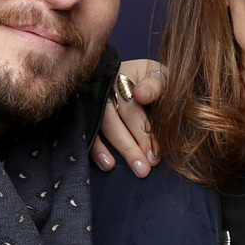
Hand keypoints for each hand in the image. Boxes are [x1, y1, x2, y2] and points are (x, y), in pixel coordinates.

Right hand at [93, 59, 165, 176]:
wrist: (132, 75)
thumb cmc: (150, 80)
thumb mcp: (159, 75)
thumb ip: (156, 84)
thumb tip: (141, 95)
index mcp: (124, 75)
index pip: (131, 106)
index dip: (143, 132)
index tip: (155, 153)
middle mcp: (104, 86)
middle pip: (114, 119)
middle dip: (131, 146)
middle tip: (144, 169)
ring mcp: (92, 99)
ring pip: (102, 127)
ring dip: (117, 150)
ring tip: (134, 168)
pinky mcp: (85, 112)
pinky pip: (88, 131)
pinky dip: (96, 150)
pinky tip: (107, 164)